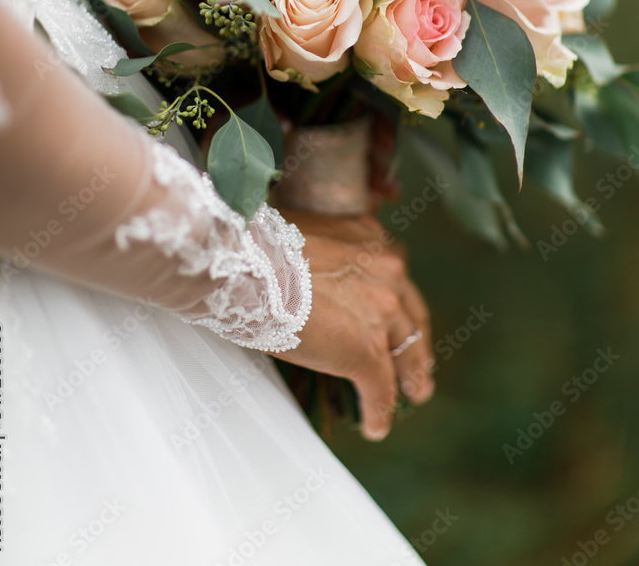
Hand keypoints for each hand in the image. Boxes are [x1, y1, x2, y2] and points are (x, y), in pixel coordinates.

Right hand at [274, 212, 433, 440]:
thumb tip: (312, 272)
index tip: (397, 320)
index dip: (398, 304)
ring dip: (410, 378)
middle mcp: (386, 271)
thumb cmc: (258, 247)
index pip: (394, 279)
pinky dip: (378, 411)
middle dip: (415, 342)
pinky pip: (380, 389)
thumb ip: (326, 252)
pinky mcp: (365, 351)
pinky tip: (375, 426)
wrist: (245, 264)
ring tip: (410, 395)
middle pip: (411, 315)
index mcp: (370, 239)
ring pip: (407, 353)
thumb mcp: (306, 234)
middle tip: (416, 364)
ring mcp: (380, 312)